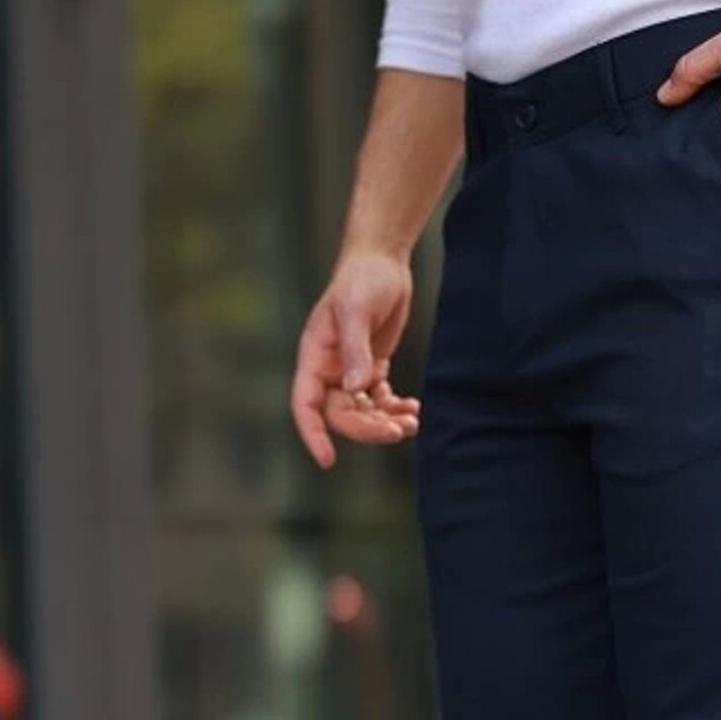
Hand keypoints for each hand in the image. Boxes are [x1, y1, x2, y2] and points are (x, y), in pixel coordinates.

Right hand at [290, 246, 420, 468]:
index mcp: (314, 356)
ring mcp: (349, 370)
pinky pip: (379, 402)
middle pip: (341, 415)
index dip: (313, 433)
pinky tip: (414, 409)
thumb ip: (355, 350)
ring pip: (362, 412)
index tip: (327, 460)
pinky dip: (395, 410)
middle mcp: (328, 369)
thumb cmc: (363, 279)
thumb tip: (355, 391)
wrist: (383, 259)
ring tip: (412, 421)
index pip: (305, 404)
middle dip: (368, 427)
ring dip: (385, 422)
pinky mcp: (371, 368)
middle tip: (399, 429)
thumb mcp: (356, 309)